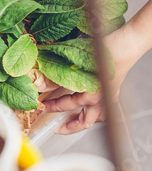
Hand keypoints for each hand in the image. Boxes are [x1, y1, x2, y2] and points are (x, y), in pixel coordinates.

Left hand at [41, 0, 151, 133]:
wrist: (128, 43)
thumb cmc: (107, 49)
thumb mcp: (77, 62)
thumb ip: (57, 77)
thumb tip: (41, 87)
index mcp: (92, 96)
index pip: (65, 106)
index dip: (51, 107)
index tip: (42, 107)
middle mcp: (101, 100)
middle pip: (84, 123)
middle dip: (68, 127)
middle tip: (55, 127)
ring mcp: (108, 98)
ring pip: (96, 119)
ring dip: (82, 121)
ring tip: (70, 120)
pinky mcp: (112, 92)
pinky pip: (102, 109)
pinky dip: (92, 111)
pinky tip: (85, 107)